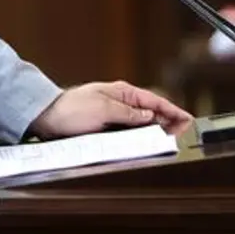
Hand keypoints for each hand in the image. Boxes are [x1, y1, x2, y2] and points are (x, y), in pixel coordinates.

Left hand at [30, 81, 192, 138]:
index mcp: (122, 92)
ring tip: (171, 138)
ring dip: (156, 128)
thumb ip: (129, 113)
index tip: (188, 120)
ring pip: (142, 121)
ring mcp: (114, 113)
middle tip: (183, 134)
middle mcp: (120, 101)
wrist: (46, 117)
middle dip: (169, 121)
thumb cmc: (70, 110)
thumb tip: (150, 115)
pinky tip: (148, 141)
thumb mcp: (103, 109)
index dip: (173, 111)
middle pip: (152, 111)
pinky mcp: (106, 124)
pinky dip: (142, 134)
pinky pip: (130, 130)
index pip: (155, 100)